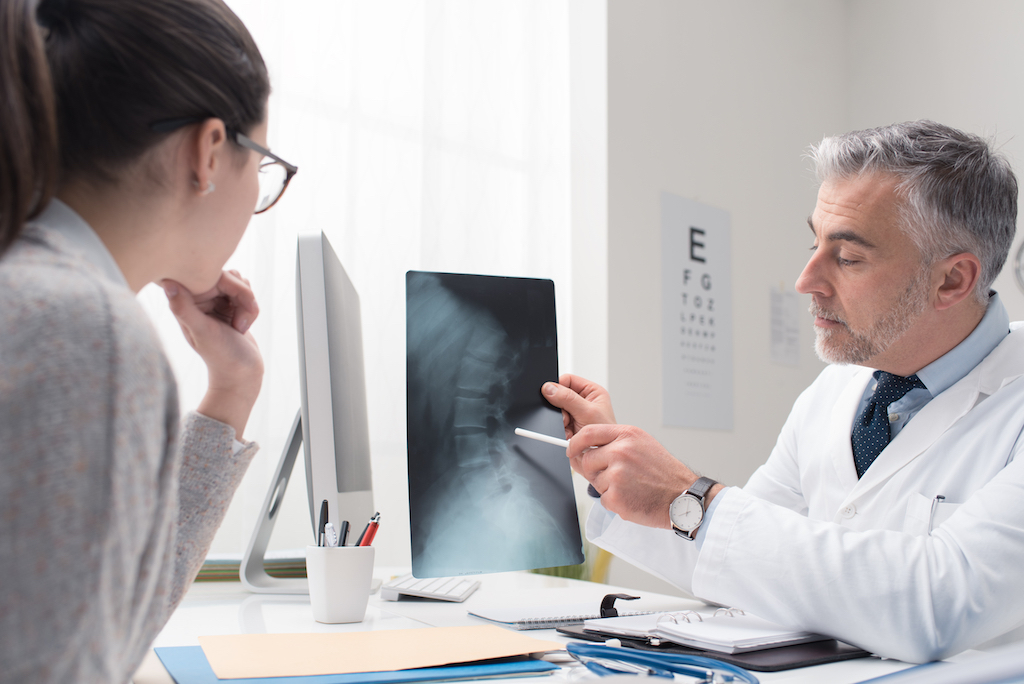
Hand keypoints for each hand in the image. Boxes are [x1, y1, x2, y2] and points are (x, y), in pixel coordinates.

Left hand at [162, 270, 263, 438]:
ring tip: (240, 326)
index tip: (229, 302)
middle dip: (241, 296)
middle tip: (239, 322)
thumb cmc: (221, 356)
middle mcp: (199, 299)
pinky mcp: (231, 307)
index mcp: (186, 302)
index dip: (225, 283)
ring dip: (247, 304)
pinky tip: (244, 326)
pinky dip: (251, 309)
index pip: (209, 274)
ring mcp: (216, 302)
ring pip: (240, 284)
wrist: (242, 374)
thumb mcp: (202, 332)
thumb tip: (167, 283)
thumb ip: (184, 308)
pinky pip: (246, 294)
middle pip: (228, 276)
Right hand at [542, 374, 616, 438]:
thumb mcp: (587, 412)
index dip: (559, 386)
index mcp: (591, 391)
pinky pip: (557, 423)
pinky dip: (561, 429)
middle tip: (567, 417)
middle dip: (560, 408)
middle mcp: (583, 401)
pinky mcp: (570, 425)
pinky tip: (570, 434)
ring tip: (570, 428)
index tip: (552, 394)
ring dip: (561, 421)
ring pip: (557, 411)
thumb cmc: (605, 436)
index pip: (568, 380)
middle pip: (560, 396)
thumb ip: (568, 398)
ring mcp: (575, 414)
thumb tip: (549, 388)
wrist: (601, 457)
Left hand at [567, 424, 696, 527]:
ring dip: (608, 487)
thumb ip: (616, 442)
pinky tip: (632, 498)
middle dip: (595, 471)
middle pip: (588, 460)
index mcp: (627, 435)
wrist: (684, 497)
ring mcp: (618, 474)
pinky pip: (603, 499)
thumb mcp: (643, 444)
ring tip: (631, 487)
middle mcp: (621, 452)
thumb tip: (586, 448)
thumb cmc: (664, 473)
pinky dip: (615, 502)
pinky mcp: (616, 496)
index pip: (588, 433)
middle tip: (616, 477)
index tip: (571, 450)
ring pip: (595, 481)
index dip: (575, 443)